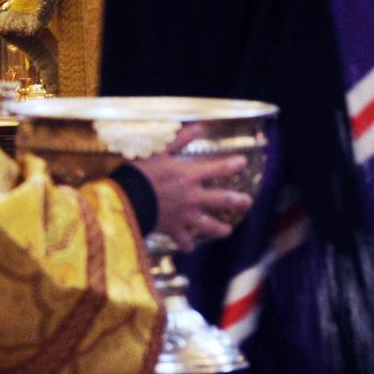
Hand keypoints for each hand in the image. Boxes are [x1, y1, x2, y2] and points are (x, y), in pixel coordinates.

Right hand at [131, 144, 253, 252]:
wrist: (125, 201)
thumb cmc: (141, 173)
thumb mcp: (160, 151)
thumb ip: (180, 139)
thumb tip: (199, 126)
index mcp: (190, 175)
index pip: (220, 169)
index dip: (233, 165)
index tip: (243, 163)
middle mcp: (192, 197)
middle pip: (222, 199)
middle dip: (238, 201)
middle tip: (247, 202)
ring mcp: (184, 215)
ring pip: (208, 225)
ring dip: (219, 229)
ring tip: (227, 231)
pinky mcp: (172, 229)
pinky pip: (183, 240)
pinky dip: (187, 244)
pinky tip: (190, 247)